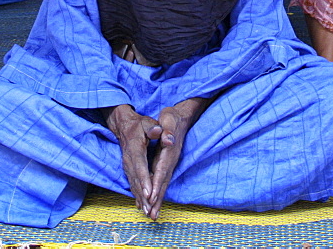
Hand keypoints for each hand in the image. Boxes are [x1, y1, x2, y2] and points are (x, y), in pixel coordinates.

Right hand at [104, 104, 162, 216]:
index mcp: (135, 149)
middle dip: (143, 196)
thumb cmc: (138, 124)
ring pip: (134, 185)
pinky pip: (132, 184)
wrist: (123, 125)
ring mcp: (127, 165)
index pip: (140, 166)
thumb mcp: (147, 122)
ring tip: (148, 212)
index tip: (149, 193)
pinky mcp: (128, 169)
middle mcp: (129, 160)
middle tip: (150, 210)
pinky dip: (137, 195)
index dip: (144, 180)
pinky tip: (141, 206)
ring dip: (140, 199)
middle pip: (136, 180)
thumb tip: (158, 131)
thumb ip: (152, 128)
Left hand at [147, 96, 210, 219]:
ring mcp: (169, 164)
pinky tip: (152, 203)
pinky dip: (157, 194)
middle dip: (157, 199)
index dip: (155, 184)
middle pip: (162, 183)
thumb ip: (167, 130)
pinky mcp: (167, 165)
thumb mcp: (168, 119)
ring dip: (157, 201)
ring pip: (162, 185)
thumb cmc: (172, 118)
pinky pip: (161, 182)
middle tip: (151, 215)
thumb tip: (168, 139)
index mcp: (168, 152)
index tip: (150, 197)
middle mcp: (170, 161)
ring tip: (152, 215)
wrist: (181, 117)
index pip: (161, 170)